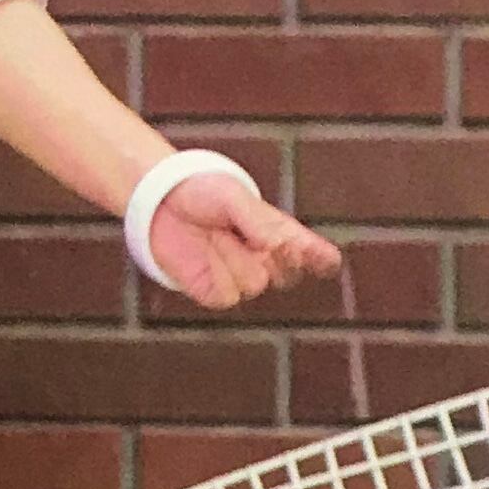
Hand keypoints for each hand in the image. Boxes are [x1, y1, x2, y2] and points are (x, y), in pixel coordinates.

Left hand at [145, 173, 343, 311]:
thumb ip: (258, 221)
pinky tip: (203, 257)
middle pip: (288, 276)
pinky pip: (226, 297)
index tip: (327, 261)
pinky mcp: (213, 291)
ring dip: (237, 262)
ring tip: (216, 237)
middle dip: (278, 260)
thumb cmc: (202, 192)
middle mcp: (263, 258)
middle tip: (263, 239)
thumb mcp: (234, 197)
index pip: (310, 251)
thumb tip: (277, 244)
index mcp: (277, 231)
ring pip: (254, 284)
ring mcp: (239, 276)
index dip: (320, 258)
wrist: (161, 200)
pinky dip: (215, 279)